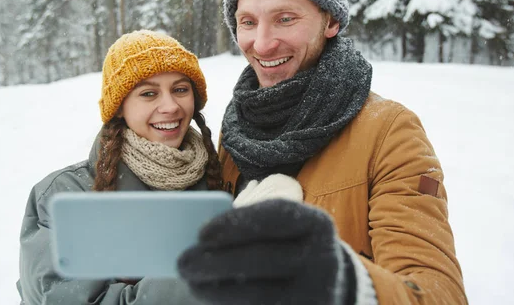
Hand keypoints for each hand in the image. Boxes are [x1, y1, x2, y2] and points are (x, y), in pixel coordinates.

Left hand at [178, 199, 354, 304]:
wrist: (330, 283)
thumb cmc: (290, 246)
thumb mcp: (283, 230)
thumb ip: (250, 229)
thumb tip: (202, 241)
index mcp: (317, 225)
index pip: (276, 216)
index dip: (236, 223)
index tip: (201, 233)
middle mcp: (323, 260)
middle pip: (263, 258)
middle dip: (217, 261)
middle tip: (183, 262)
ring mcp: (316, 294)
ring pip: (258, 293)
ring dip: (217, 289)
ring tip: (191, 281)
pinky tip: (211, 296)